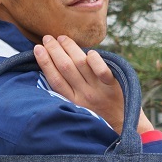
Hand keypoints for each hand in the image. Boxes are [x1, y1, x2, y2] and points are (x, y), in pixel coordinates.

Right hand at [33, 35, 153, 134]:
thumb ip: (68, 89)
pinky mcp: (113, 84)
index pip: (55, 79)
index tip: (37, 49)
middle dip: (54, 51)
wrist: (124, 123)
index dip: (45, 63)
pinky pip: (103, 71)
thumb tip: (52, 66)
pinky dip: (95, 60)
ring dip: (69, 48)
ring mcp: (98, 89)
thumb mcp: (79, 106)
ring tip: (62, 38)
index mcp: (73, 101)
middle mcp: (84, 95)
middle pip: (65, 68)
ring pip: (80, 64)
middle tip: (47, 38)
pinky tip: (89, 51)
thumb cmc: (99, 112)